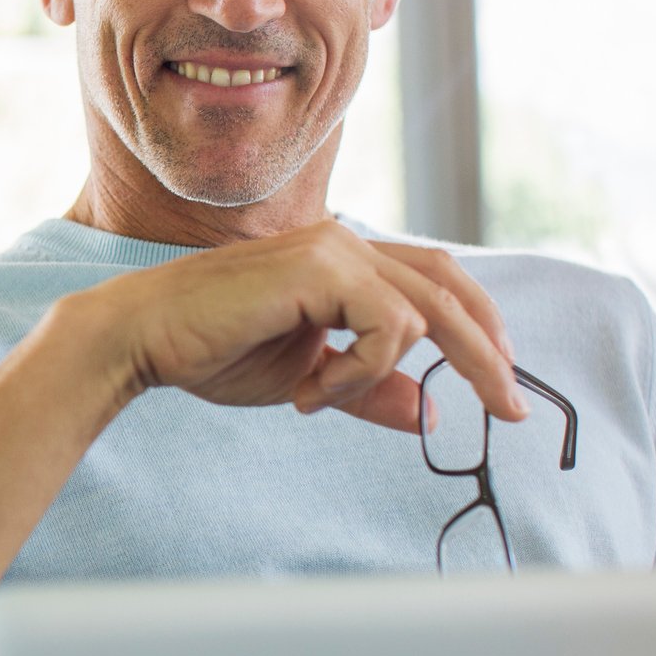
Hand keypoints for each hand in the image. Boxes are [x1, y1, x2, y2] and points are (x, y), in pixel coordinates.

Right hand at [75, 221, 527, 434]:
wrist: (145, 338)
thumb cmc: (211, 352)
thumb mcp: (308, 380)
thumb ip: (368, 389)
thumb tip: (429, 412)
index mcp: (345, 262)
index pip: (437, 281)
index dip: (480, 330)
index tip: (501, 388)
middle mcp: (347, 243)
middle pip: (451, 288)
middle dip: (488, 354)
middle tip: (510, 408)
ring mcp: (334, 248)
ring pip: (424, 314)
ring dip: (381, 372)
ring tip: (318, 396)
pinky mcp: (320, 267)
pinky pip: (387, 327)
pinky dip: (360, 370)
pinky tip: (309, 388)